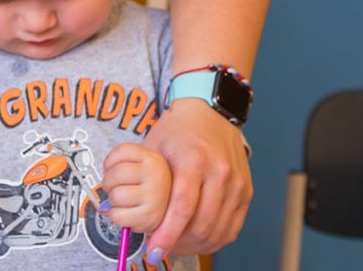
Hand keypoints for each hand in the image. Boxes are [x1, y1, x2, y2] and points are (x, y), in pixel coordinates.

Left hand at [102, 142, 170, 232]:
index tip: (106, 168)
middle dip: (109, 182)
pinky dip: (114, 215)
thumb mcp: (143, 163)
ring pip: (116, 195)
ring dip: (112, 200)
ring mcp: (155, 196)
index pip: (123, 151)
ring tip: (121, 199)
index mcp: (153, 158)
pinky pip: (119, 215)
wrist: (175, 199)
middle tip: (117, 186)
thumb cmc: (151, 182)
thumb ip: (121, 166)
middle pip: (115, 174)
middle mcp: (157, 175)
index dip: (110, 161)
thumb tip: (104, 187)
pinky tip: (123, 211)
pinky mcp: (150, 217)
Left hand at [141, 99, 251, 257]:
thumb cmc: (177, 130)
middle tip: (162, 249)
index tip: (154, 251)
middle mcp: (220, 172)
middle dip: (179, 245)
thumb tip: (116, 213)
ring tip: (178, 246)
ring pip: (218, 230)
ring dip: (196, 246)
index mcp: (194, 160)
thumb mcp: (153, 147)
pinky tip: (198, 240)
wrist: (211, 111)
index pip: (182, 208)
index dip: (167, 235)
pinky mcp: (246, 190)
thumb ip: (138, 180)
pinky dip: (215, 240)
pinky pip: (233, 227)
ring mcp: (236, 182)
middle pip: (201, 225)